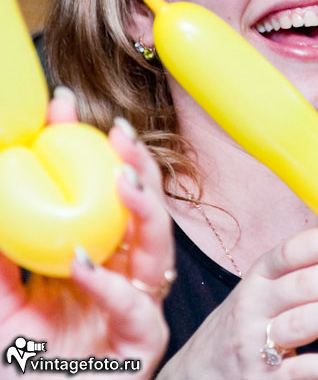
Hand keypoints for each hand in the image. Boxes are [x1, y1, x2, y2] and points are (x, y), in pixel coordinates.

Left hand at [0, 88, 172, 378]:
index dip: (90, 150)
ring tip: (124, 178)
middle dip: (139, 168)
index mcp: (100, 256)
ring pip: (159, 249)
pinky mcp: (140, 344)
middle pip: (146, 212)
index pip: (104, 193)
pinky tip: (82, 261)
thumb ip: (1, 254)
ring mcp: (137, 307)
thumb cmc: (17, 363)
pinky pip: (134, 309)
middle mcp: (124, 275)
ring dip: (145, 210)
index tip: (64, 106)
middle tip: (118, 132)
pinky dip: (109, 284)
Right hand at [159, 222, 317, 379]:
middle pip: (307, 284)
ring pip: (304, 322)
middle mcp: (254, 306)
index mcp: (258, 277)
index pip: (296, 250)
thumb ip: (296, 273)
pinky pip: (299, 373)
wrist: (190, 378)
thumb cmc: (239, 327)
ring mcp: (256, 346)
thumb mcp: (259, 291)